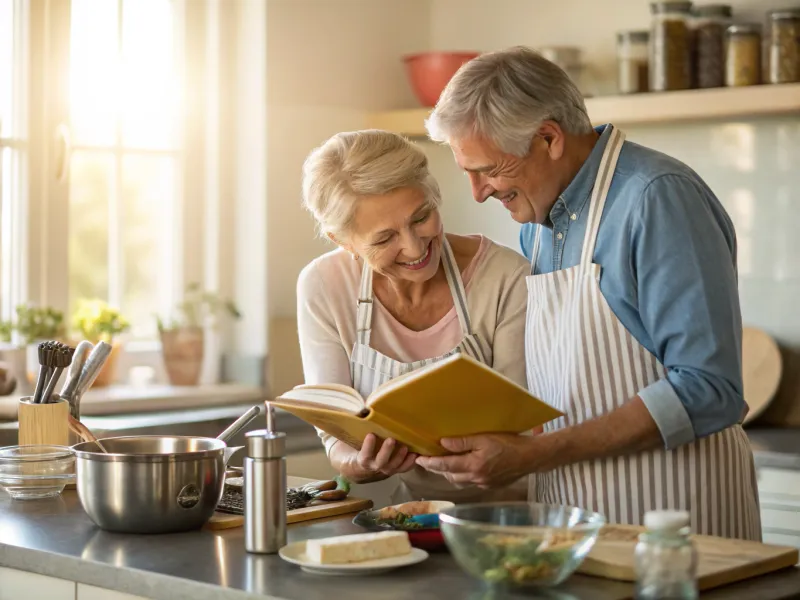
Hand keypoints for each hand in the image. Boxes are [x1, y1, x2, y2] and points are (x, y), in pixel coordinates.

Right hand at [350, 434, 417, 481]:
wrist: (369, 461)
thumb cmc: (365, 444)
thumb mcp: (359, 438)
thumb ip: (362, 428)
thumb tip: (365, 409)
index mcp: (364, 458)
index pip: (365, 454)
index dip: (368, 446)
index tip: (371, 434)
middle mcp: (375, 465)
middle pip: (381, 462)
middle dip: (386, 451)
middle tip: (391, 439)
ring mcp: (387, 469)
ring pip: (394, 466)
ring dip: (400, 457)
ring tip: (406, 446)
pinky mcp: (397, 469)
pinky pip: (404, 468)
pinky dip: (410, 462)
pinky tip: (415, 454)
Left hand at [415, 433, 536, 488]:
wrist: (531, 457)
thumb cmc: (509, 443)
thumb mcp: (484, 438)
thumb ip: (462, 442)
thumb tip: (443, 444)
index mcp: (473, 466)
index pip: (445, 466)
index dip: (430, 463)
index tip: (418, 460)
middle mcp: (476, 479)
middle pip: (450, 476)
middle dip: (437, 469)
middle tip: (427, 460)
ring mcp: (483, 484)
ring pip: (459, 481)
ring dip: (449, 473)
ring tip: (442, 463)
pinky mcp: (490, 486)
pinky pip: (470, 482)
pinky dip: (462, 476)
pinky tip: (463, 468)